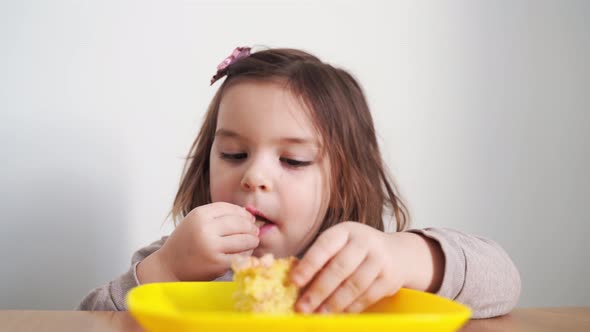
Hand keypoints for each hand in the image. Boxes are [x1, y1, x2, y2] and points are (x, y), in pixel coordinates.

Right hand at [139, 202, 258, 282]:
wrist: (169, 266)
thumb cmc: (186, 242)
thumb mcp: (196, 221)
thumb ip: (217, 216)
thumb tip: (248, 215)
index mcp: (199, 215)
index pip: (229, 208)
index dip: (243, 213)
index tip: (249, 218)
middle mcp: (205, 229)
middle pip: (239, 223)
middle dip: (251, 227)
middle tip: (255, 231)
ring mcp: (211, 247)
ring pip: (244, 239)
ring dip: (252, 240)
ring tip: (253, 241)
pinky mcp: (217, 263)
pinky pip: (241, 256)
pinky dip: (247, 254)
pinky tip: (245, 253)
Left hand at [290, 222, 409, 313]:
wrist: (398, 253)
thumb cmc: (358, 251)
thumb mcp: (341, 245)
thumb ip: (321, 259)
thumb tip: (294, 281)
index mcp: (346, 230)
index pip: (325, 245)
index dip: (309, 264)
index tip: (294, 281)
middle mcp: (365, 241)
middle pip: (340, 268)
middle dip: (318, 290)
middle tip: (302, 307)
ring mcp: (380, 259)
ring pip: (354, 285)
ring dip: (333, 303)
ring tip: (318, 315)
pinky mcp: (389, 278)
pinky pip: (367, 296)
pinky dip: (350, 308)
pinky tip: (338, 314)